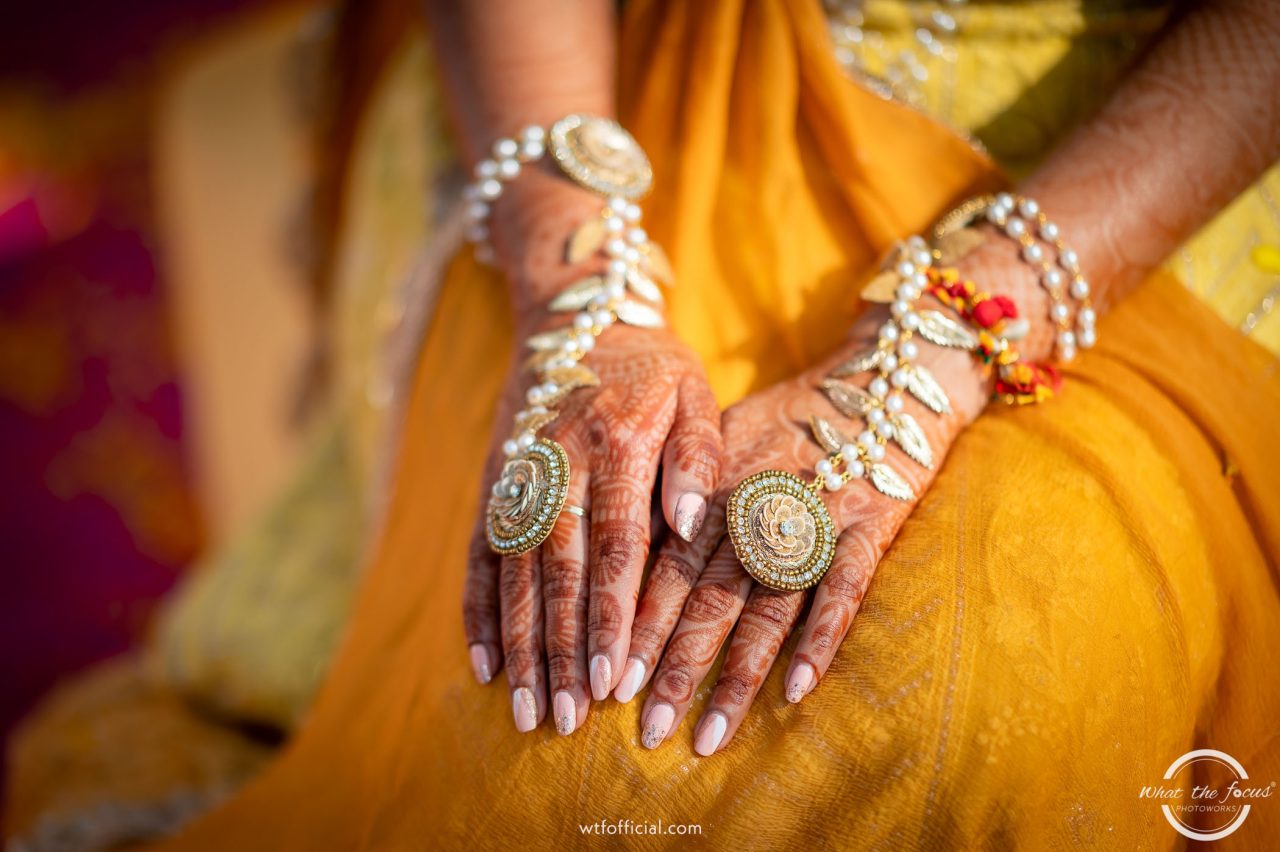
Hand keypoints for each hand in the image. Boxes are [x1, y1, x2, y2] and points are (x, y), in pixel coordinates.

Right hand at [462, 174, 723, 737]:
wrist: (571, 312)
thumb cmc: (650, 363)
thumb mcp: (694, 391)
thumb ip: (695, 455)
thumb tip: (687, 522)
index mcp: (616, 441)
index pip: (614, 544)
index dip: (610, 613)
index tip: (612, 678)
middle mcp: (557, 463)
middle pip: (557, 572)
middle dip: (561, 649)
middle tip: (565, 718)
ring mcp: (517, 477)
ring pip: (514, 574)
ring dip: (518, 645)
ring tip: (526, 709)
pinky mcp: (493, 486)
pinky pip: (480, 556)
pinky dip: (478, 611)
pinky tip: (480, 663)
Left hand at [625, 295, 996, 753]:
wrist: (886, 377)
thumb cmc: (793, 413)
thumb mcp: (724, 434)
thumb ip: (683, 490)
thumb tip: (633, 545)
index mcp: (715, 485)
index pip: (665, 565)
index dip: (638, 625)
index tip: (610, 682)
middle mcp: (756, 503)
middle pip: (706, 598)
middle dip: (673, 668)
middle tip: (645, 732)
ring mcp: (814, 517)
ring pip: (766, 608)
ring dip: (734, 676)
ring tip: (707, 736)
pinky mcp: (870, 526)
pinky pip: (843, 591)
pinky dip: (821, 641)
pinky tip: (797, 692)